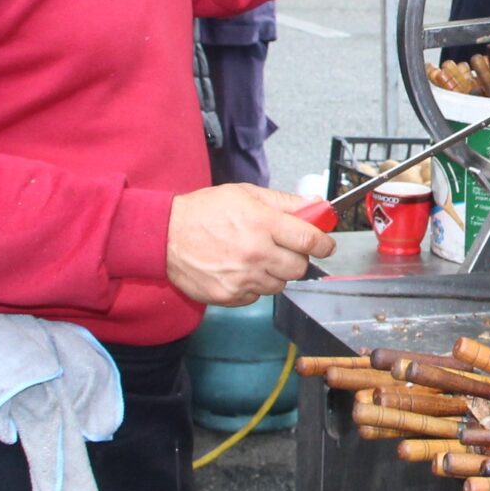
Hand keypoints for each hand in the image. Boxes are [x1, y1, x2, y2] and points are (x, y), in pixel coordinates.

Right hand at [163, 183, 335, 307]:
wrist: (164, 235)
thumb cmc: (203, 211)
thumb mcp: (245, 194)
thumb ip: (283, 202)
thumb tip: (315, 204)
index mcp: (262, 224)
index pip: (309, 240)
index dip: (323, 243)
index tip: (325, 244)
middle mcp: (255, 253)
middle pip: (299, 267)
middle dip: (297, 258)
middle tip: (284, 248)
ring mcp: (242, 278)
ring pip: (280, 285)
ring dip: (275, 273)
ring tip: (255, 257)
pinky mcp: (230, 296)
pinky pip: (257, 296)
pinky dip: (254, 285)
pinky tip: (239, 269)